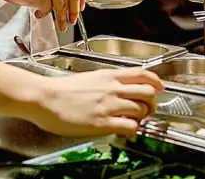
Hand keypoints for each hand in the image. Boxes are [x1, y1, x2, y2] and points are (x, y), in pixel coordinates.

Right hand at [30, 69, 163, 137]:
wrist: (44, 97)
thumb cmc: (60, 89)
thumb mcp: (89, 78)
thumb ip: (107, 83)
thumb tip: (120, 90)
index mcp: (109, 75)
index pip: (143, 74)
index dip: (156, 81)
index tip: (160, 87)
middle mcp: (112, 88)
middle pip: (148, 92)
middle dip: (152, 103)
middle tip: (148, 109)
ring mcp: (109, 105)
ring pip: (142, 109)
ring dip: (142, 117)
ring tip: (134, 121)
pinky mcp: (103, 122)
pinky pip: (130, 126)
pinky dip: (133, 130)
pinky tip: (125, 130)